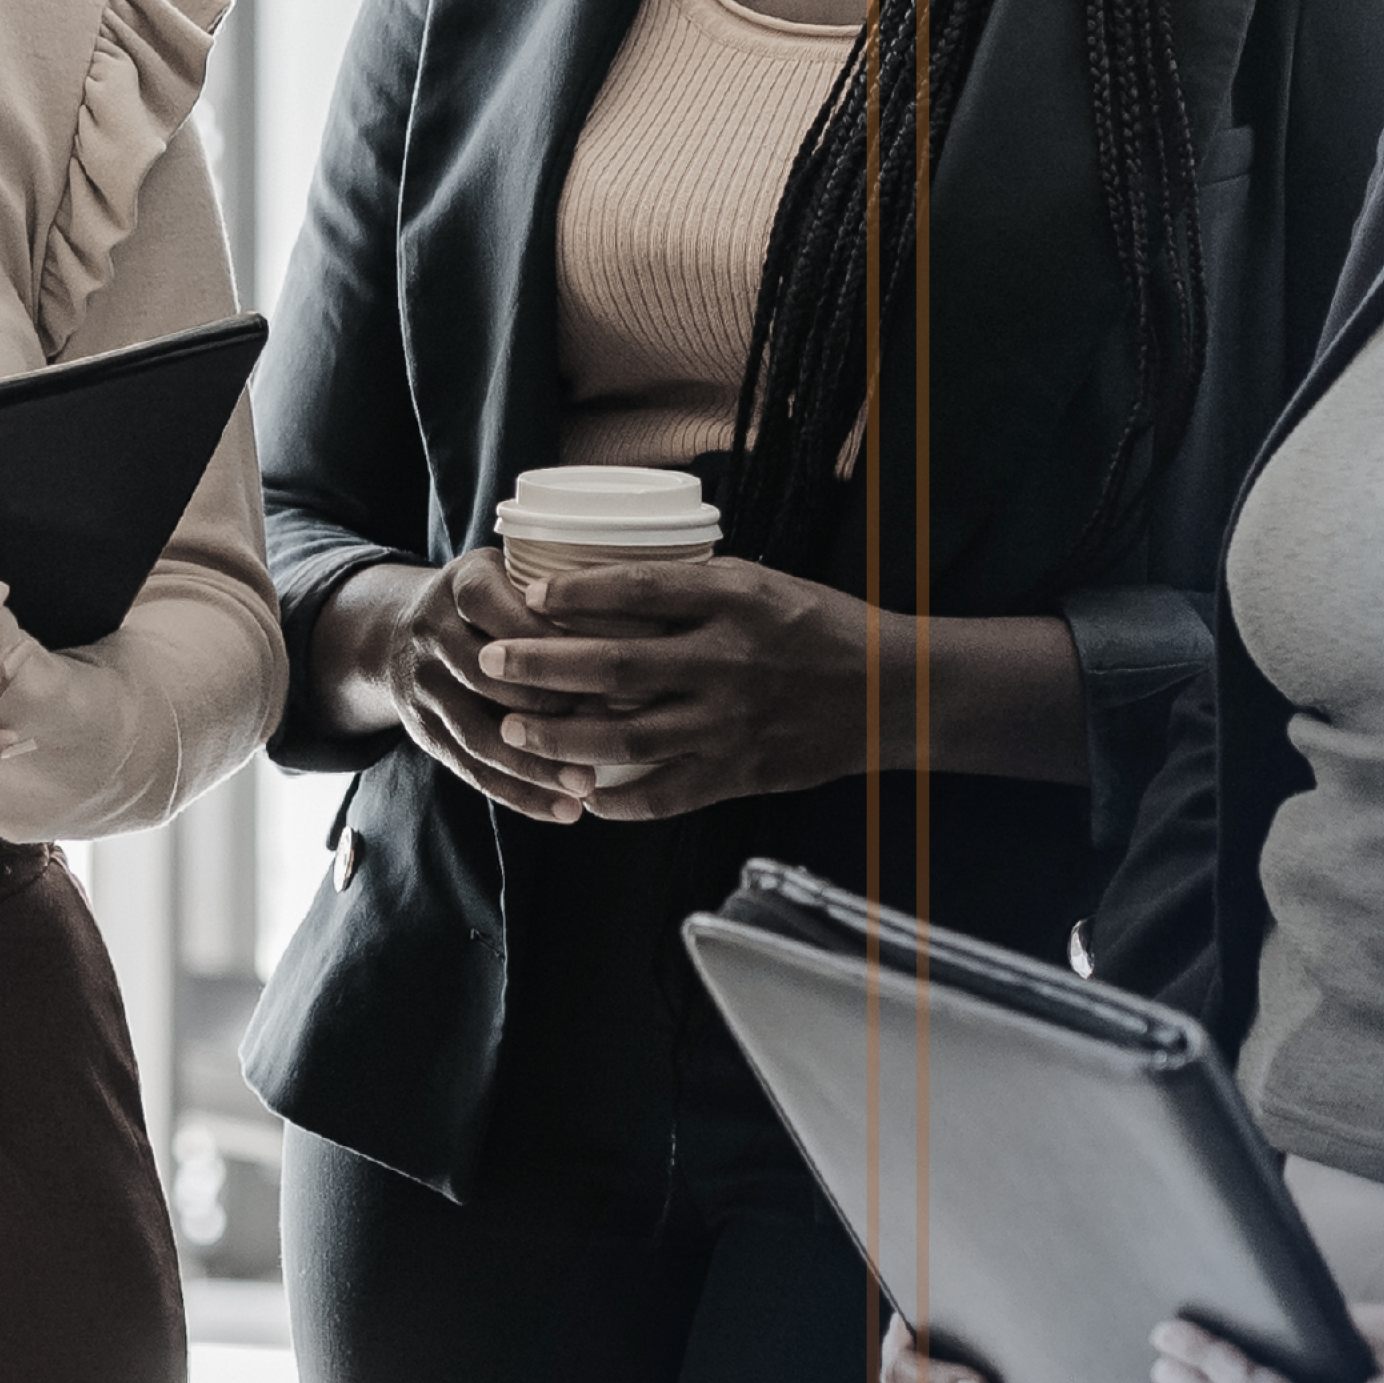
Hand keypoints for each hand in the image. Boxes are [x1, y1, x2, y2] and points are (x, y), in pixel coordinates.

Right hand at [345, 548, 593, 824]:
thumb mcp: (511, 572)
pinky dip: (521, 796)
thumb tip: (654, 617)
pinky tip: (564, 811)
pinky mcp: (424, 733)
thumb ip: (564, 587)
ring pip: (480, 735)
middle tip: (612, 729)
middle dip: (552, 707)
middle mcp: (432, 633)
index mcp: (463, 585)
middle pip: (491, 678)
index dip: (557, 643)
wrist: (398, 632)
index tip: (612, 664)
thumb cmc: (488, 603)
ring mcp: (423, 688)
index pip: (508, 614)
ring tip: (587, 786)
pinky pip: (473, 772)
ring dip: (536, 766)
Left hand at [471, 556, 882, 817]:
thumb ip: (693, 587)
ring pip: (625, 737)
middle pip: (614, 666)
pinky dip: (618, 799)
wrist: (891, 692)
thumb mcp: (761, 583)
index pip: (637, 591)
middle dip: (542, 667)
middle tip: (492, 664)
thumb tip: (610, 582)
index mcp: (733, 602)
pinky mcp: (739, 771)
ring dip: (561, 736)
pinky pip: (664, 794)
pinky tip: (583, 794)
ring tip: (516, 730)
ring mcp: (730, 723)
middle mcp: (727, 662)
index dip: (575, 593)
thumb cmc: (820, 627)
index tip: (529, 596)